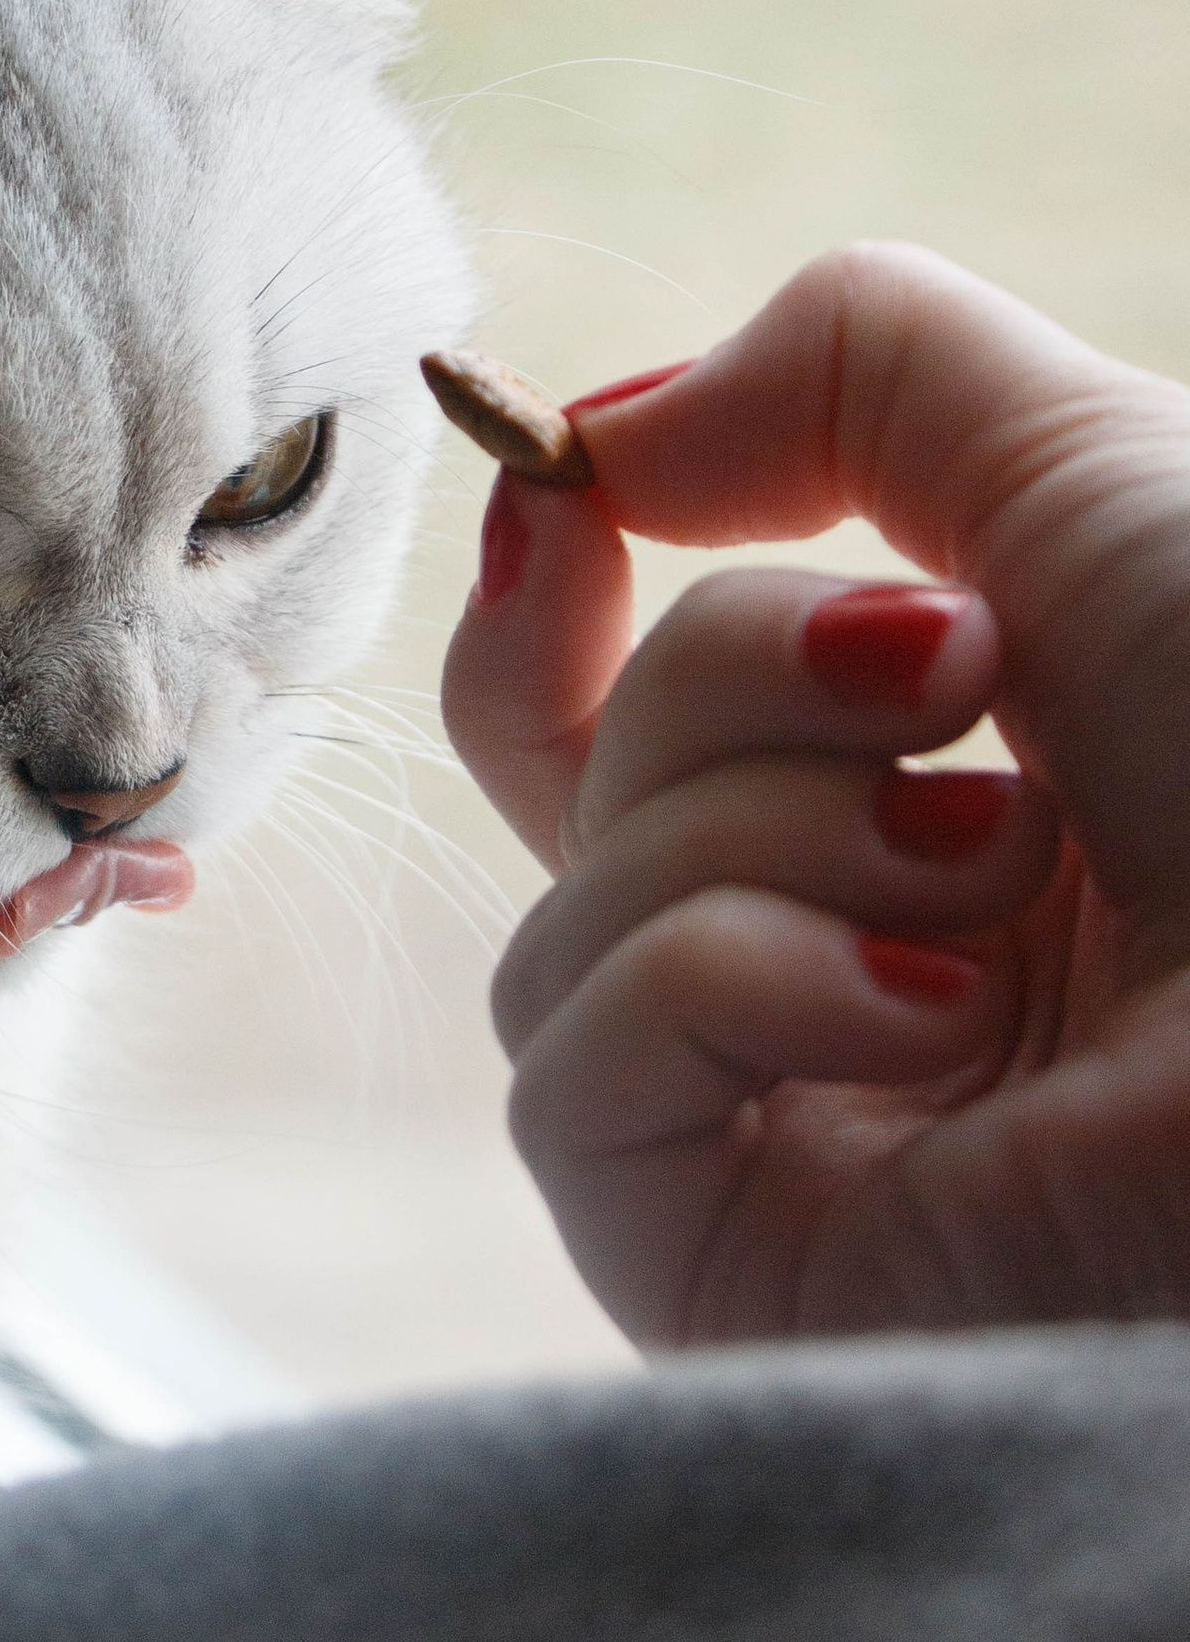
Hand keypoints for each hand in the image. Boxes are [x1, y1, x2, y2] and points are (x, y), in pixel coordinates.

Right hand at [440, 244, 1189, 1345]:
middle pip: (582, 788)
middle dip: (734, 677)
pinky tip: (934, 1012)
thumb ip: (845, 370)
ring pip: (567, 922)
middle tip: (956, 677)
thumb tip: (602, 434)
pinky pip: (570, 1077)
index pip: (629, 727)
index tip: (564, 503)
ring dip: (781, 832)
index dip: (552, 603)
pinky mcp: (727, 1271)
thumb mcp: (1088, 463)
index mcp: (950, 827)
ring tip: (1009, 881)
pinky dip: (735, 984)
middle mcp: (860, 985)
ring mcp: (793, 1141)